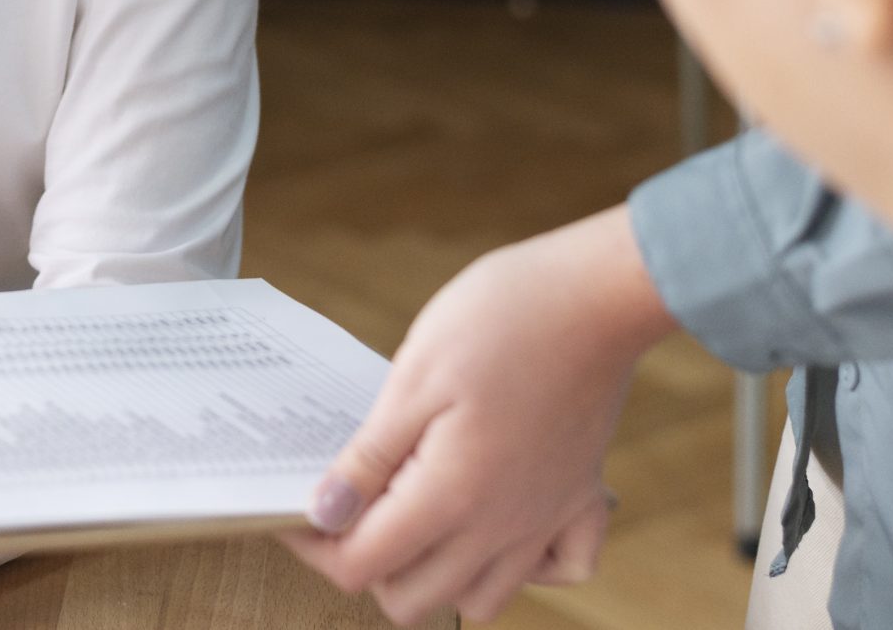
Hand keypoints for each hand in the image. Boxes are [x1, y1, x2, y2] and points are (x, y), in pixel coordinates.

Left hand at [278, 206, 674, 623]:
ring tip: (409, 516)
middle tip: (346, 507)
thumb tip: (324, 514)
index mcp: (453, 495)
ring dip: (433, 575)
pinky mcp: (583, 498)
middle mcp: (503, 526)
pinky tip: (496, 523)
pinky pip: (559, 569)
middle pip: (413, 599)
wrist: (597, 293)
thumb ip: (369, 458)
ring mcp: (548, 518)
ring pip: (480, 599)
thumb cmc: (502, 318)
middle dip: (364, 566)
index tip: (294, 508)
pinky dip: (524, 567)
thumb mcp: (414, 377)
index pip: (362, 566)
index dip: (314, 545)